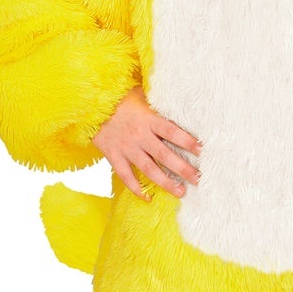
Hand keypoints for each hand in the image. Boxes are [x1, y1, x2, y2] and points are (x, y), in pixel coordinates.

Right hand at [92, 86, 202, 200]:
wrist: (90, 106)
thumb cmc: (119, 98)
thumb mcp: (141, 94)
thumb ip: (158, 100)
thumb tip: (178, 94)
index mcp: (148, 119)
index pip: (172, 132)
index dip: (188, 141)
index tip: (203, 150)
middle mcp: (139, 136)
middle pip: (165, 155)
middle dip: (183, 168)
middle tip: (199, 178)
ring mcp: (127, 148)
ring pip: (149, 169)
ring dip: (165, 182)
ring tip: (181, 192)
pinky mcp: (114, 156)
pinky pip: (126, 176)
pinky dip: (136, 188)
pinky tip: (148, 197)